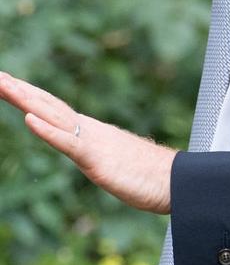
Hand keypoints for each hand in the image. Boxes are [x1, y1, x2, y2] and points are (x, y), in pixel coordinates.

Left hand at [0, 72, 174, 213]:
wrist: (176, 182)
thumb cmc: (151, 176)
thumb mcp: (116, 162)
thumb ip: (102, 154)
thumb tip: (96, 155)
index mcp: (91, 133)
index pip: (54, 109)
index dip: (31, 95)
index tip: (8, 82)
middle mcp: (89, 131)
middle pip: (49, 106)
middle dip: (20, 90)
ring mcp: (93, 142)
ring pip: (53, 117)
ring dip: (25, 101)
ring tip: (3, 86)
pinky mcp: (97, 160)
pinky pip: (68, 143)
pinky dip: (47, 131)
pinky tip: (28, 120)